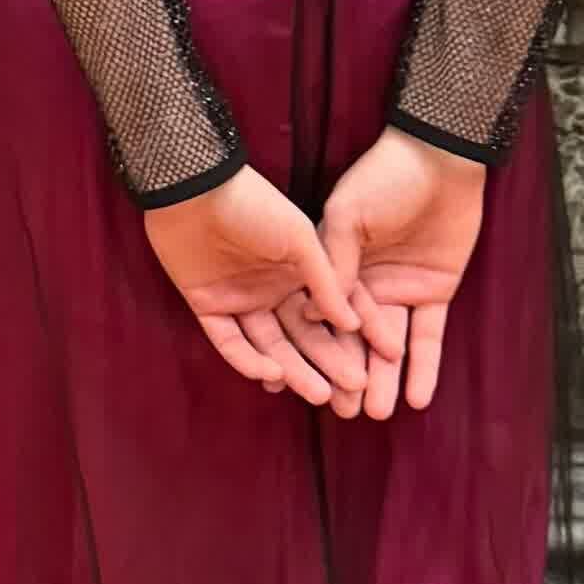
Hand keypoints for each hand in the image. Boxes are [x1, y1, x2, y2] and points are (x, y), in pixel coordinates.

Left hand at [140, 166, 369, 412]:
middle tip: (355, 391)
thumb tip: (353, 324)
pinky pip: (230, 342)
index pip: (331, 312)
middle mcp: (272, 290)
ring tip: (321, 394)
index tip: (388, 359)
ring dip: (295, 370)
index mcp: (298, 272)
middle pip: (304, 336)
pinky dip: (249, 360)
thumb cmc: (254, 204)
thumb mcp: (300, 239)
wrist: (195, 188)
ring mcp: (240, 300)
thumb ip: (326, 282)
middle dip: (330, 363)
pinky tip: (272, 375)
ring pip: (271, 345)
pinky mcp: (208, 307)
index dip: (358, 336)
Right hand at [313, 126, 487, 417]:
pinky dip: (425, 366)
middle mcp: (364, 283)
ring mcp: (399, 290)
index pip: (324, 316)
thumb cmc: (384, 179)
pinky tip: (417, 397)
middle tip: (345, 412)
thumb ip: (334, 263)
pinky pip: (429, 337)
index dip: (317, 350)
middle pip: (355, 339)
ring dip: (386, 378)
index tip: (308, 383)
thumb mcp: (347, 215)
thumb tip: (315, 315)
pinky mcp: (434, 293)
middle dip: (350, 375)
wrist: (439, 160)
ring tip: (378, 414)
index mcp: (335, 265)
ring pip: (391, 345)